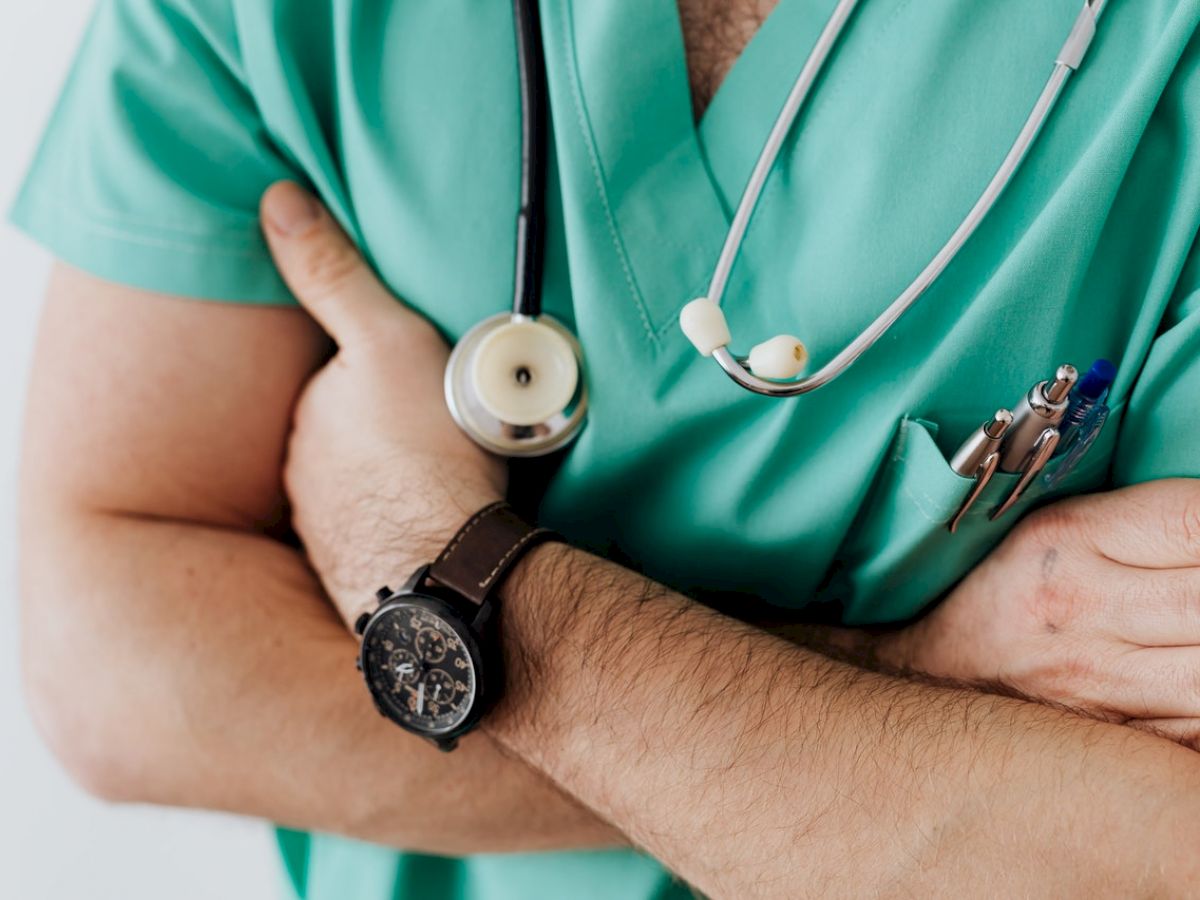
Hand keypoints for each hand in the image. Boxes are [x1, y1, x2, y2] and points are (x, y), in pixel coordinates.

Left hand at [261, 182, 504, 625]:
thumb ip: (333, 273)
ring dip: (390, 479)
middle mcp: (301, 473)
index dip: (380, 376)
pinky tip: (433, 525)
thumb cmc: (427, 449)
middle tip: (441, 430)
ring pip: (358, 486)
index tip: (422, 385)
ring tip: (444, 479)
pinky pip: (376, 533)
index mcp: (308, 414)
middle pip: (344, 434)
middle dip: (381, 430)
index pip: (335, 381)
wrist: (447, 565)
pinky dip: (399, 524)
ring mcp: (325, 527)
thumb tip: (276, 200)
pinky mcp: (354, 572)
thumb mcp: (387, 339)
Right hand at [875, 479, 1199, 745]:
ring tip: (1193, 638)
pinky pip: (1199, 730)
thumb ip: (1144, 525)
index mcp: (1066, 537)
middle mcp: (1079, 605)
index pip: (1194, 517)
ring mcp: (1097, 681)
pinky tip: (1188, 676)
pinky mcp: (1114, 739)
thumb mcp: (1053, 531)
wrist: (923, 678)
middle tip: (1199, 602)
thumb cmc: (1002, 598)